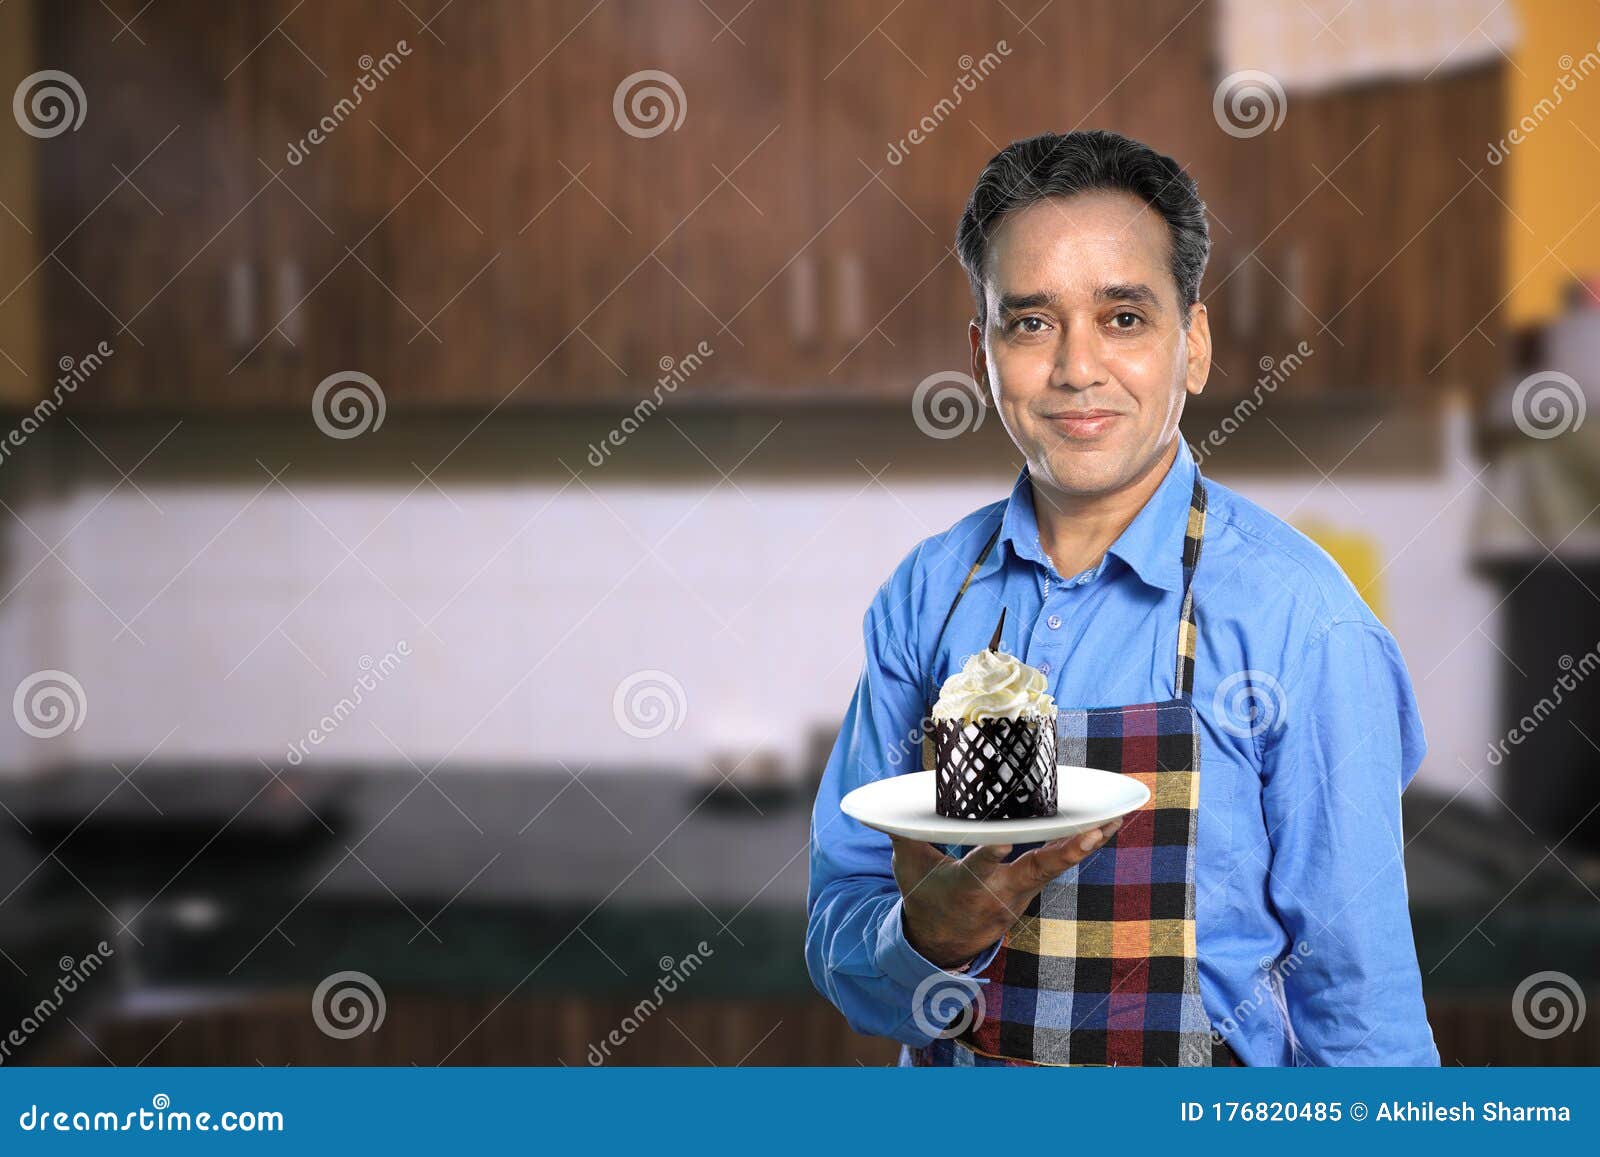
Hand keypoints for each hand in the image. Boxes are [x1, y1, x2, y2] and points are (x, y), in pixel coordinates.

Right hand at [889, 817, 1124, 968]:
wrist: (944, 943)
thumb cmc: (924, 898)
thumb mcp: (908, 869)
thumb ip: (902, 834)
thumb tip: (879, 805)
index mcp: (968, 885)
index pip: (981, 866)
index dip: (995, 855)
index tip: (1007, 841)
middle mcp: (1001, 890)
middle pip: (1039, 870)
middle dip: (1068, 852)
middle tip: (1094, 830)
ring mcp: (1022, 892)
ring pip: (1057, 866)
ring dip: (1087, 844)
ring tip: (1114, 819)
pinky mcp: (1033, 888)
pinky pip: (1061, 864)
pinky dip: (1083, 845)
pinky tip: (1105, 825)